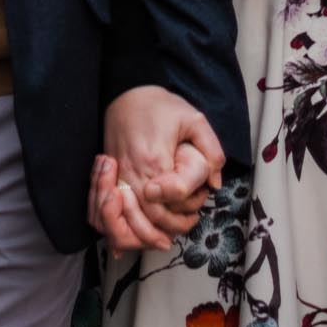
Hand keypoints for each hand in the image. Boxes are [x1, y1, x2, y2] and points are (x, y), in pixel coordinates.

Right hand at [93, 86, 223, 252]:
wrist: (126, 92)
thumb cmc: (160, 106)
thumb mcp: (194, 119)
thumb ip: (211, 151)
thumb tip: (215, 183)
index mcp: (154, 159)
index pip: (167, 203)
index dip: (182, 213)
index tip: (195, 210)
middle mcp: (133, 171)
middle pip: (148, 217)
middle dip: (170, 228)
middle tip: (189, 224)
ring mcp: (119, 175)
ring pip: (128, 218)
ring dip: (147, 232)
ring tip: (167, 234)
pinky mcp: (112, 175)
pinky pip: (114, 209)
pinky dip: (126, 224)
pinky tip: (142, 229)